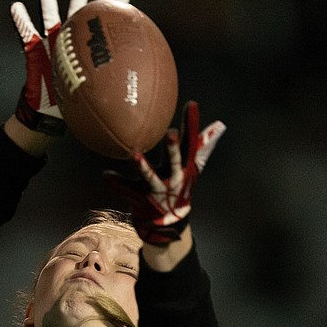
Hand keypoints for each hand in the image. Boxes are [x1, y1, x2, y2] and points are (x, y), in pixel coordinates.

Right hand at [10, 0, 129, 135]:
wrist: (50, 118)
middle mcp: (70, 44)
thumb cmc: (76, 110)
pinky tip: (17, 6)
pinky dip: (21, 21)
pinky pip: (26, 35)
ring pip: (49, 15)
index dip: (113, 12)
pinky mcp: (34, 54)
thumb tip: (151, 115)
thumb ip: (118, 99)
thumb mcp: (100, 103)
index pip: (102, 27)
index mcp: (87, 51)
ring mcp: (51, 47)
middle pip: (75, 12)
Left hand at [104, 101, 226, 244]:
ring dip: (144, 167)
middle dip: (173, 149)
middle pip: (175, 161)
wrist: (169, 223)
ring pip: (150, 177)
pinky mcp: (142, 199)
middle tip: (172, 133)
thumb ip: (204, 146)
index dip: (191, 124)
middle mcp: (173, 178)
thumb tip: (219, 126)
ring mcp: (157, 190)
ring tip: (135, 154)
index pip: (191, 142)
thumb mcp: (193, 167)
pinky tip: (106, 175)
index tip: (191, 104)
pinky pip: (127, 190)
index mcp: (185, 167)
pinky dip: (116, 183)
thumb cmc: (181, 188)